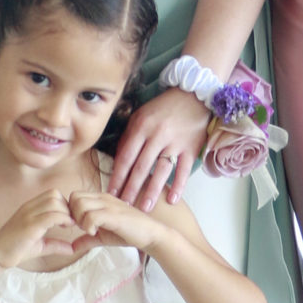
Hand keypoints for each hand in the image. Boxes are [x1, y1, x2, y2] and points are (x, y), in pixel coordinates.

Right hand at [0, 188, 81, 273]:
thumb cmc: (15, 250)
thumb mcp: (40, 246)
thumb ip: (55, 244)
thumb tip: (72, 249)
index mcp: (29, 208)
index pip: (52, 194)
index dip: (64, 204)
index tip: (68, 219)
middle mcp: (28, 207)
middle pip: (55, 194)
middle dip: (67, 206)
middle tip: (70, 222)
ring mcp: (28, 215)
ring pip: (54, 202)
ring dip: (66, 213)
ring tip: (67, 226)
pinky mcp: (29, 226)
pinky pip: (51, 216)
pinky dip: (63, 220)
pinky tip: (64, 229)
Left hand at [67, 187, 161, 257]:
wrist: (150, 235)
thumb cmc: (128, 234)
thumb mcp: (103, 237)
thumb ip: (87, 239)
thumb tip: (72, 247)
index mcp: (100, 199)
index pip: (75, 196)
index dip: (71, 211)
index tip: (78, 226)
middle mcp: (103, 198)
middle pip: (74, 197)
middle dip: (73, 214)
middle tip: (82, 228)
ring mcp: (109, 205)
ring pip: (80, 204)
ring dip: (80, 220)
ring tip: (90, 230)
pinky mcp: (114, 215)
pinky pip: (91, 216)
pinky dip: (88, 226)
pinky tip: (95, 233)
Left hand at [109, 88, 210, 210]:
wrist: (192, 94)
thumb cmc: (162, 107)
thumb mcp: (140, 115)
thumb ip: (129, 136)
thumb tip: (118, 161)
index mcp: (141, 127)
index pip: (126, 156)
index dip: (117, 176)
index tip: (110, 193)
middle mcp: (157, 135)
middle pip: (141, 166)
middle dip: (131, 188)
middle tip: (123, 206)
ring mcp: (175, 142)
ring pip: (161, 170)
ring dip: (152, 191)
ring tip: (144, 208)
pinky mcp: (191, 147)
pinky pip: (184, 169)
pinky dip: (179, 185)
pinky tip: (172, 199)